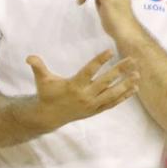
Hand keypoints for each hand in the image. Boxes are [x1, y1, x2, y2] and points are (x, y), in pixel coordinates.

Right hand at [21, 50, 138, 131]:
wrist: (49, 116)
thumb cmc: (47, 94)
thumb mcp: (42, 80)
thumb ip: (38, 67)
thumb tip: (29, 57)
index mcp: (74, 86)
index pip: (89, 71)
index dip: (99, 61)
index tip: (110, 51)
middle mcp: (85, 96)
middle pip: (105, 81)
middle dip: (119, 70)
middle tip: (132, 60)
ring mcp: (92, 104)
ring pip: (112, 93)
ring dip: (126, 84)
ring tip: (137, 74)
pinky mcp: (96, 110)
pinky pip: (112, 103)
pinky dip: (124, 96)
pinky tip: (134, 88)